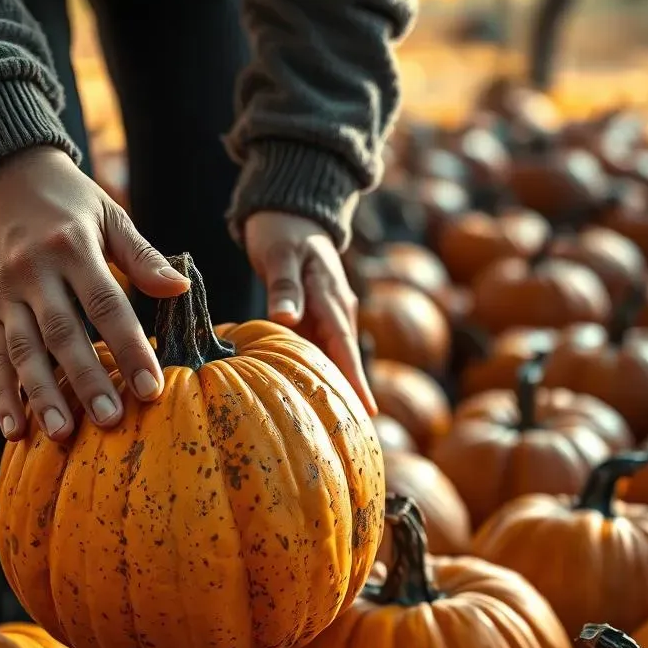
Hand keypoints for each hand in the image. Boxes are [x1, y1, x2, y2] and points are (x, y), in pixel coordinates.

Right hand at [0, 146, 189, 441]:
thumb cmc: (68, 201)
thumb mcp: (109, 215)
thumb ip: (143, 256)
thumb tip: (181, 287)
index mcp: (72, 247)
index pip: (106, 305)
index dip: (130, 347)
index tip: (153, 387)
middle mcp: (33, 272)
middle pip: (62, 334)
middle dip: (86, 380)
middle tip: (109, 420)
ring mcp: (4, 293)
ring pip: (23, 351)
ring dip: (42, 395)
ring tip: (61, 433)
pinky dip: (2, 395)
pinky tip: (13, 430)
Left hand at [244, 211, 376, 414]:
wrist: (291, 212)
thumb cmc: (283, 231)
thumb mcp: (280, 254)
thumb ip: (284, 286)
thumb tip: (287, 319)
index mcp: (331, 297)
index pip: (345, 345)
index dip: (355, 378)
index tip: (367, 409)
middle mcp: (336, 311)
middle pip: (344, 359)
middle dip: (352, 394)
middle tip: (358, 436)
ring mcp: (326, 316)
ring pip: (332, 358)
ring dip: (335, 388)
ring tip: (339, 429)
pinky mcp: (314, 319)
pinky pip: (316, 351)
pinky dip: (315, 373)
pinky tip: (310, 399)